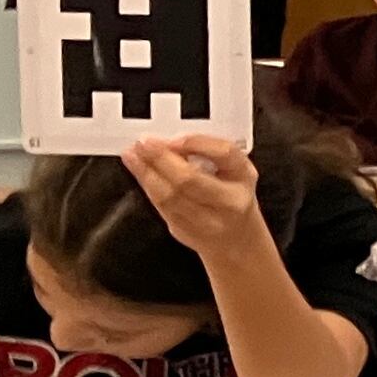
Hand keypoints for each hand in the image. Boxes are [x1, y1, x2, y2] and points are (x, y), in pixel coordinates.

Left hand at [121, 135, 267, 264]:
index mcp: (243, 177)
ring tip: (133, 156)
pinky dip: (147, 186)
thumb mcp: (235, 169)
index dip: (197, 143)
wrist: (236, 237)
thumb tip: (171, 142)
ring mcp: (207, 221)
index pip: (224, 154)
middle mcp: (229, 201)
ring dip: (147, 173)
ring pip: (169, 196)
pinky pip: (161, 206)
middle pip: (190, 179)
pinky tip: (139, 173)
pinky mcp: (185, 231)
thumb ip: (209, 152)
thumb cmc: (233, 196)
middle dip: (161, 159)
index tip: (174, 138)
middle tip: (144, 143)